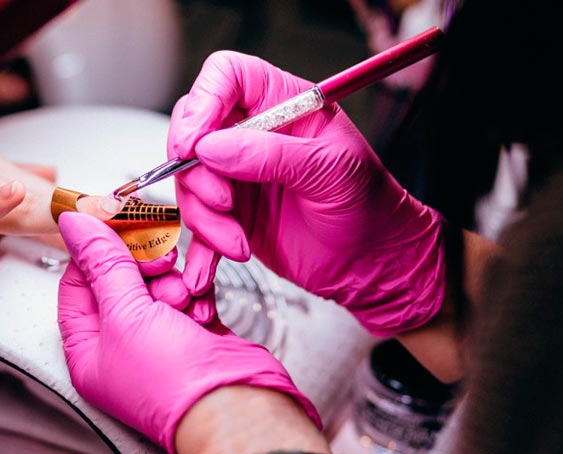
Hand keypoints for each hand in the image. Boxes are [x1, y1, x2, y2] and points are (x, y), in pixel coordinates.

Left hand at [56, 212, 319, 453]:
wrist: (234, 407)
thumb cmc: (173, 384)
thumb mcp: (125, 314)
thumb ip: (102, 263)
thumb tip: (74, 226)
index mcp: (89, 350)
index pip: (76, 285)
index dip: (92, 252)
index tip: (110, 223)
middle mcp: (121, 345)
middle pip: (119, 280)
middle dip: (141, 267)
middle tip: (159, 261)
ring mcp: (160, 338)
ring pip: (158, 283)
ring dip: (172, 282)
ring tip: (183, 298)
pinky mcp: (194, 330)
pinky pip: (189, 292)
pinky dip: (197, 294)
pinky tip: (202, 310)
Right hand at [168, 51, 444, 336]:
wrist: (372, 263)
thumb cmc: (370, 206)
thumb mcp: (332, 171)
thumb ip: (273, 155)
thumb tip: (213, 147)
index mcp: (282, 104)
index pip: (226, 77)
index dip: (203, 103)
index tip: (196, 143)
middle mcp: (252, 134)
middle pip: (193, 130)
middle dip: (196, 171)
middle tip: (223, 201)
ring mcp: (236, 175)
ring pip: (189, 181)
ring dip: (204, 218)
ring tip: (237, 241)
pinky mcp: (230, 214)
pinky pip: (196, 222)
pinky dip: (200, 246)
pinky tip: (212, 267)